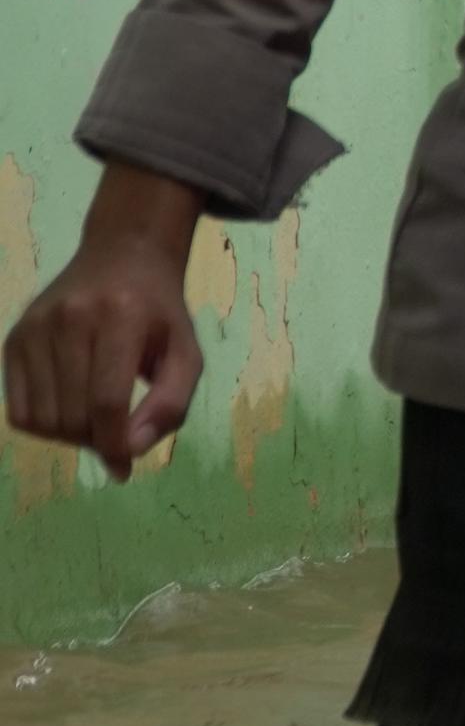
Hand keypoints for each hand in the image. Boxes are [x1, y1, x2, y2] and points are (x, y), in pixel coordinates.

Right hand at [4, 164, 208, 479]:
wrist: (122, 257)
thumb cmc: (160, 313)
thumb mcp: (186, 353)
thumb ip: (170, 403)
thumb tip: (129, 449)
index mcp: (120, 316)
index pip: (107, 400)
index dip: (113, 444)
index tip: (123, 468)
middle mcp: (69, 318)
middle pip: (71, 414)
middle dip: (94, 441)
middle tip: (115, 437)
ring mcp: (34, 327)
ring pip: (40, 418)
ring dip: (68, 437)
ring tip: (95, 422)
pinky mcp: (13, 338)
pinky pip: (17, 409)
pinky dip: (42, 425)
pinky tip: (68, 411)